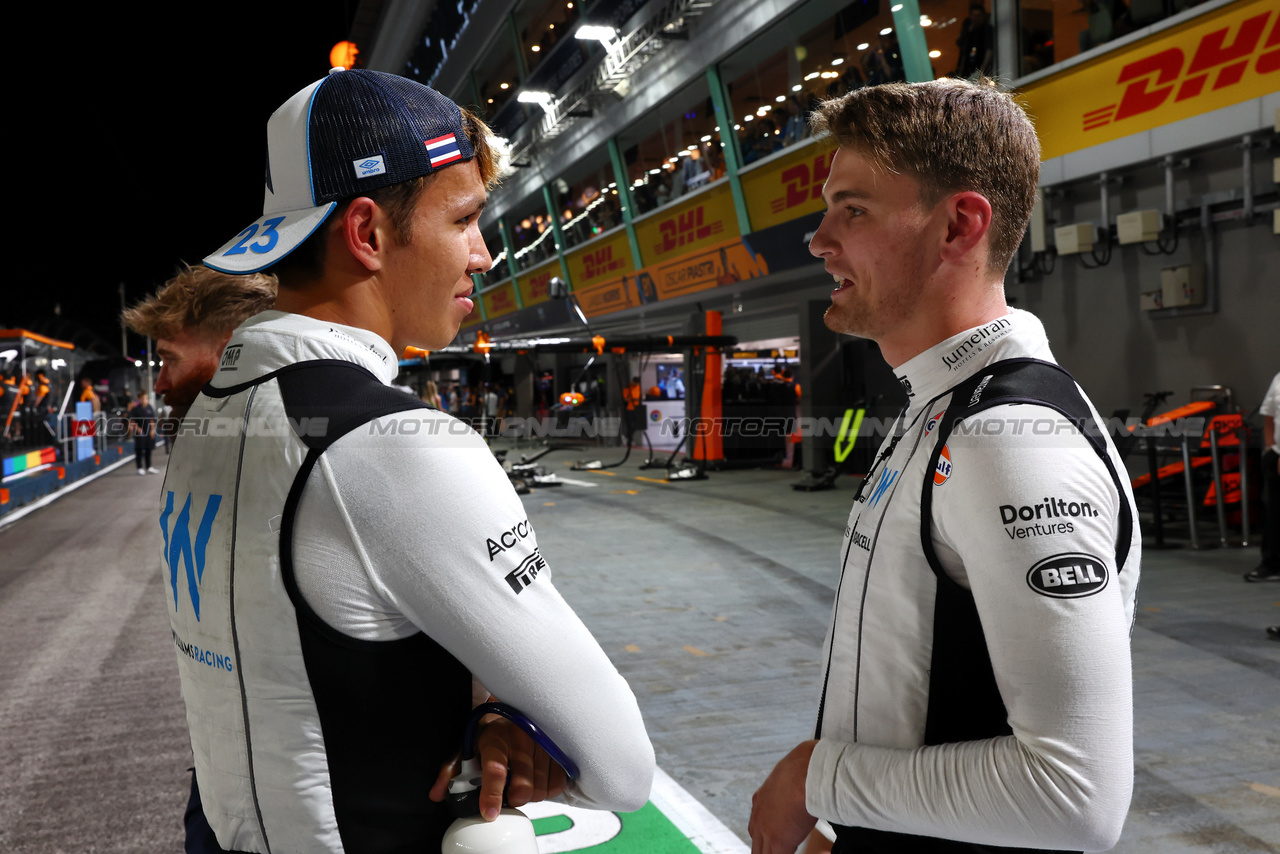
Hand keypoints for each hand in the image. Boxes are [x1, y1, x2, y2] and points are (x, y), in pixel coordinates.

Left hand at [429, 715, 568, 820]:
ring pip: (540, 790)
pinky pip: (557, 784)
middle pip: (523, 788)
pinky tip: (537, 777)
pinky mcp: (559, 749)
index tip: (488, 813)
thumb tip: (437, 794)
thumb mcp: (467, 746)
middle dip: (513, 798)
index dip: (491, 795)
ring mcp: (543, 743)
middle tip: (508, 792)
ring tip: (522, 781)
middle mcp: (521, 739)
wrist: (517, 707)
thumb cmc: (492, 731)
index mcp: (495, 738)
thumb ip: (451, 771)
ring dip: (531, 794)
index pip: (495, 770)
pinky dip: (547, 789)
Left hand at [749, 740, 817, 853]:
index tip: (774, 839)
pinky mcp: (778, 842)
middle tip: (775, 850)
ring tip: (783, 852)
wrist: (804, 773)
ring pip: (762, 852)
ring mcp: (765, 831)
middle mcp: (758, 816)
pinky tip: (793, 852)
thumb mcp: (789, 774)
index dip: (765, 836)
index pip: (756, 826)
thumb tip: (805, 777)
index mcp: (760, 800)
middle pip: (756, 844)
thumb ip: (790, 783)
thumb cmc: (803, 768)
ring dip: (772, 853)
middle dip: (765, 849)